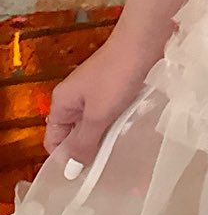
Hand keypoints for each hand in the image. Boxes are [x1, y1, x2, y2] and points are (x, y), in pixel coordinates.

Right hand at [43, 29, 161, 172]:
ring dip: (108, 135)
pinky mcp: (117, 87)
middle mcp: (76, 97)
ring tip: (122, 148)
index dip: (66, 158)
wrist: (146, 40)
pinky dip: (120, 121)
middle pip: (75, 134)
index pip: (53, 140)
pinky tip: (133, 129)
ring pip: (97, 124)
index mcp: (63, 102)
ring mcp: (97, 92)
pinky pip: (113, 113)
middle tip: (107, 165)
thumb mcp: (98, 114)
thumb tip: (69, 170)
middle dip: (90, 148)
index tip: (85, 173)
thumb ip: (83, 142)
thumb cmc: (117, 76)